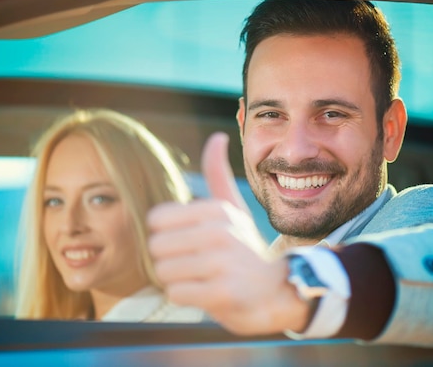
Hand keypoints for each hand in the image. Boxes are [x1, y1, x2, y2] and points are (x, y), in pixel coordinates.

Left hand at [148, 132, 308, 334]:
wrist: (276, 292)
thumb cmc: (245, 250)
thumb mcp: (233, 209)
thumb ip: (218, 174)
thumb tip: (217, 136)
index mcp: (216, 209)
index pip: (156, 219)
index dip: (168, 234)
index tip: (191, 242)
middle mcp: (219, 232)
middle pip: (156, 246)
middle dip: (170, 259)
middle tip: (196, 264)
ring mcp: (221, 263)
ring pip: (163, 271)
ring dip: (178, 279)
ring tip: (202, 278)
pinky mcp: (221, 293)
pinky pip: (176, 293)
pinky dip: (186, 297)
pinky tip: (207, 293)